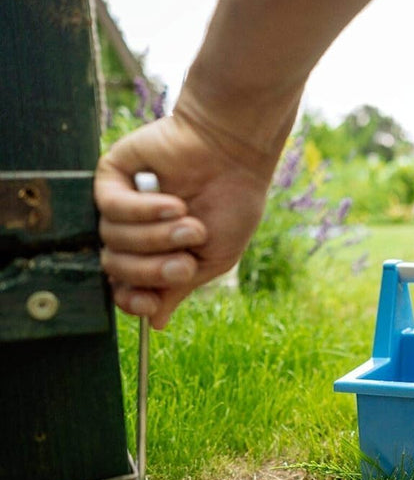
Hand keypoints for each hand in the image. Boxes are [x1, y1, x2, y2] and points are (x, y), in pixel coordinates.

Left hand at [95, 109, 277, 328]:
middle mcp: (134, 231)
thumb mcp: (215, 257)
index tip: (151, 301)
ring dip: (155, 237)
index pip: (124, 287)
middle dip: (151, 269)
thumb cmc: (234, 203)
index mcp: (157, 253)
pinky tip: (172, 203)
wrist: (236, 156)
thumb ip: (181, 288)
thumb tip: (155, 323)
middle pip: (115, 268)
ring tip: (189, 221)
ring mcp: (121, 203)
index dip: (131, 300)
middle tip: (184, 260)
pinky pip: (110, 207)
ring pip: (113, 239)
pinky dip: (142, 211)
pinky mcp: (113, 176)